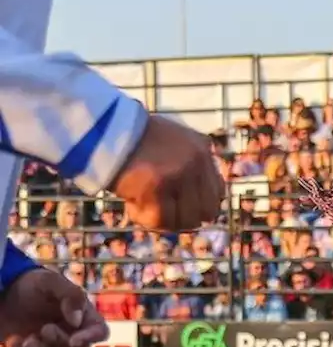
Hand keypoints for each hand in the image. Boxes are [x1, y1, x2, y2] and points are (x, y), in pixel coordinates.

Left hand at [0, 269, 108, 346]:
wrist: (3, 292)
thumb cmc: (32, 285)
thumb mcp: (51, 281)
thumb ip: (70, 295)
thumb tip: (77, 321)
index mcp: (84, 317)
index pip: (100, 332)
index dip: (91, 339)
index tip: (73, 340)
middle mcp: (73, 336)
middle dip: (62, 345)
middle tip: (45, 329)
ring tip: (27, 342)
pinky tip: (14, 340)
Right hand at [108, 114, 225, 230]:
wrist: (100, 125)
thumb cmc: (129, 137)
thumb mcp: (170, 142)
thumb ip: (187, 165)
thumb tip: (200, 208)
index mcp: (202, 148)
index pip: (217, 191)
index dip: (198, 205)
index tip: (178, 208)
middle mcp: (197, 161)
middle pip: (206, 211)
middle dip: (184, 217)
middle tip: (159, 212)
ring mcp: (179, 174)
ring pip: (185, 220)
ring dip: (163, 219)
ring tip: (140, 203)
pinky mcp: (156, 187)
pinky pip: (160, 221)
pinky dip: (143, 218)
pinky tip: (130, 204)